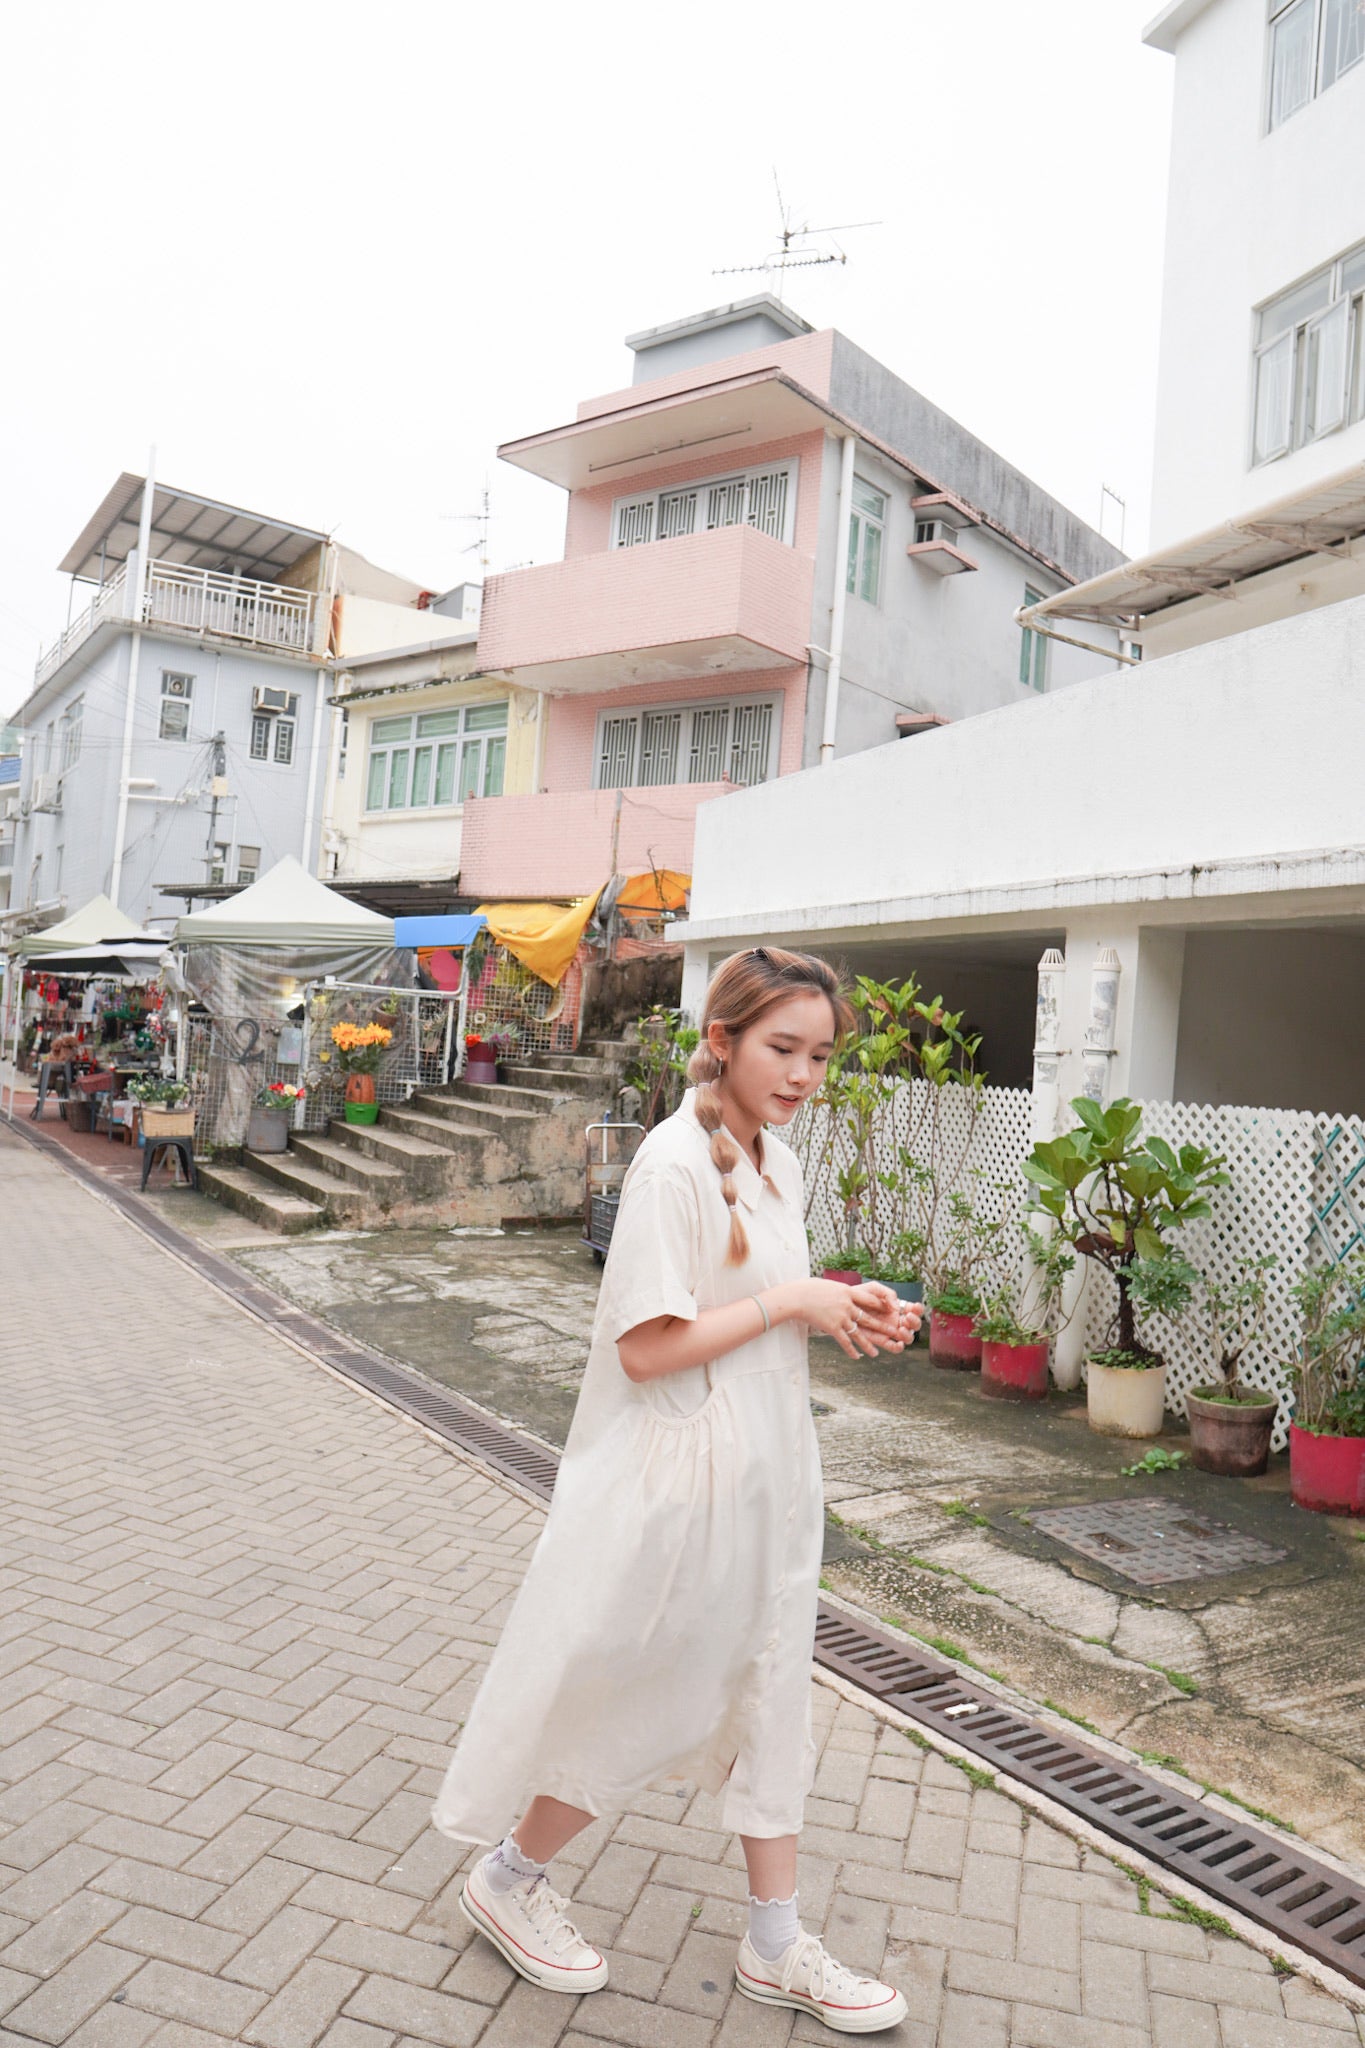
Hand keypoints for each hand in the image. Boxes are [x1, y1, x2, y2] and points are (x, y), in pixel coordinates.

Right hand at [791, 1280, 912, 1358]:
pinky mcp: (832, 1327)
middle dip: (882, 1327)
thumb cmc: (810, 1289)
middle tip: (894, 1333)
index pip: (870, 1299)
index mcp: (848, 1292)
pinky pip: (844, 1341)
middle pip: (869, 1318)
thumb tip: (845, 1292)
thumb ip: (840, 1292)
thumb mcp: (829, 1287)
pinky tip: (856, 1357)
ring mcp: (841, 1317)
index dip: (881, 1305)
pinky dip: (851, 1350)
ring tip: (875, 1353)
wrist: (797, 1297)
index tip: (891, 1310)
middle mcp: (847, 1305)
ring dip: (868, 1345)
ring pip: (859, 1333)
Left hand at [849, 1282, 921, 1353]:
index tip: (913, 1308)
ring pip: (907, 1337)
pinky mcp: (881, 1341)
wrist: (841, 1307)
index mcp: (897, 1306)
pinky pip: (894, 1348)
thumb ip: (887, 1293)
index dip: (918, 1309)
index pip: (914, 1309)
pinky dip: (899, 1347)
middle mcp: (896, 1319)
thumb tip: (897, 1307)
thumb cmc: (858, 1295)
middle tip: (907, 1318)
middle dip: (914, 1322)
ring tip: (900, 1329)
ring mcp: (890, 1331)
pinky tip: (898, 1343)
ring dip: (907, 1335)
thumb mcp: (873, 1289)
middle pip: (914, 1324)